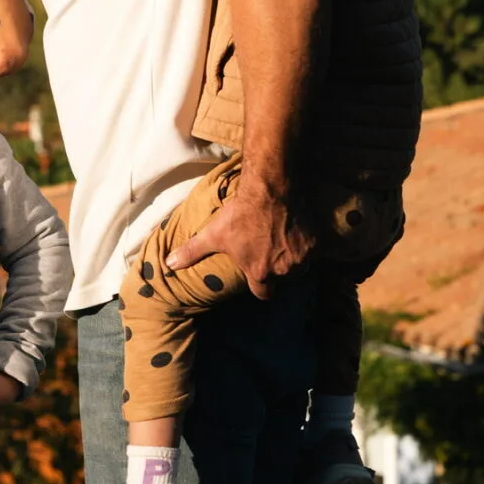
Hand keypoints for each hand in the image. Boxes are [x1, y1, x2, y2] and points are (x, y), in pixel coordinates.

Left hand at [166, 180, 313, 297]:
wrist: (270, 190)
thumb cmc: (239, 214)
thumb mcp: (212, 234)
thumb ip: (191, 252)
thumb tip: (168, 264)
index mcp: (259, 274)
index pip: (263, 294)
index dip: (259, 283)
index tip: (257, 271)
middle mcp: (283, 272)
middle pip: (282, 280)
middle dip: (276, 270)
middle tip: (269, 251)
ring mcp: (301, 259)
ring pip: (299, 268)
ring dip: (292, 259)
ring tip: (281, 241)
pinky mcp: (316, 245)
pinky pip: (313, 252)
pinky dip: (306, 246)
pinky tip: (295, 232)